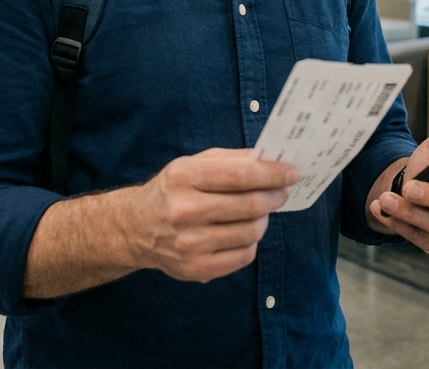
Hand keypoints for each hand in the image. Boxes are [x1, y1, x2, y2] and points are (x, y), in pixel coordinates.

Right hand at [128, 148, 297, 282]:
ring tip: (259, 211)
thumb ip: (231, 159)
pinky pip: (244, 256)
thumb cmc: (172, 190)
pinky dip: (251, 241)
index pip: (241, 175)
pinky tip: (243, 231)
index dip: (272, 174)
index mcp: (183, 177)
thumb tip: (270, 160)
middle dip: (275, 196)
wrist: (136, 228)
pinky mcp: (197, 269)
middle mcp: (184, 211)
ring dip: (264, 219)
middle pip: (250, 205)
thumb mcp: (193, 163)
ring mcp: (190, 244)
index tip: (292, 172)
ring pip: (251, 232)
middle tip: (282, 191)